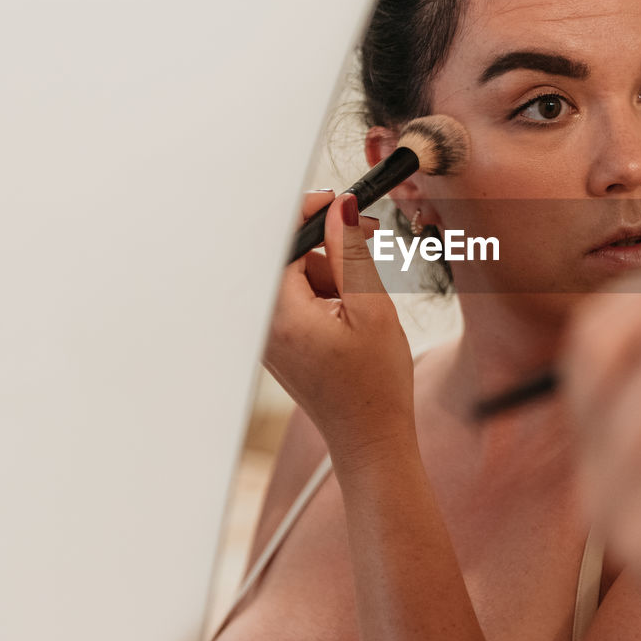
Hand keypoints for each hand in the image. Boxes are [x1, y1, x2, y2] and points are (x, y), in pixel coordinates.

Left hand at [264, 191, 414, 460]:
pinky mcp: (279, 343)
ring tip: (367, 295)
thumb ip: (351, 253)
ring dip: (331, 272)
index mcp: (282, 313)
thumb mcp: (372, 308)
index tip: (341, 203)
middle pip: (289, 256)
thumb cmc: (375, 384)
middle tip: (368, 236)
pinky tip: (353, 310)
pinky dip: (324, 293)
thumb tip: (341, 209)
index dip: (310, 212)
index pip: (282, 239)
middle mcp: (265, 324)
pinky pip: (296, 299)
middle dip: (328, 243)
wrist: (370, 437)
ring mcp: (269, 335)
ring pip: (296, 277)